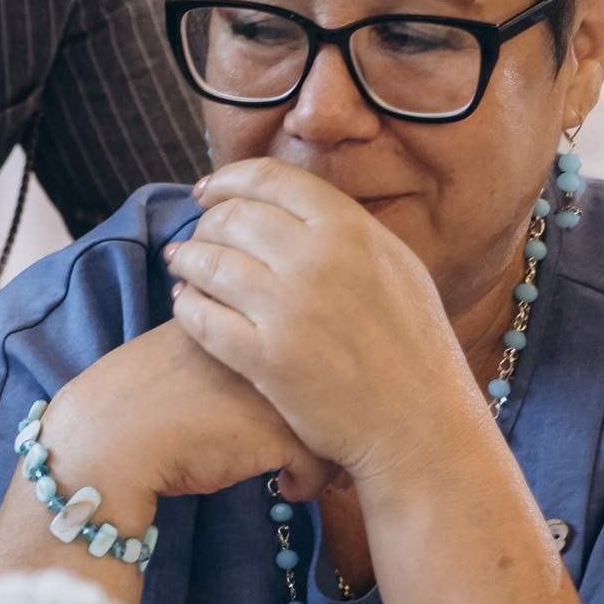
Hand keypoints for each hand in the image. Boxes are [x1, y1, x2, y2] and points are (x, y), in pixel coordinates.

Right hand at [0, 318, 334, 599]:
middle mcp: (261, 343)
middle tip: (330, 437)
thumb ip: (217, 347)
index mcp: (234, 316)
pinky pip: (320, 460)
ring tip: (321, 473)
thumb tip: (246, 371)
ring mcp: (272, 385)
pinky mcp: (275, 429)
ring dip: (328, 449)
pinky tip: (288, 489)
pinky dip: (310, 481)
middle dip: (330, 411)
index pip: (296, 334)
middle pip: (323, 372)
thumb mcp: (178, 355)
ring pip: (330, 416)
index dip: (307, 372)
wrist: (104, 441)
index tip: (306, 401)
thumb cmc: (131, 405)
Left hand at [162, 158, 481, 484]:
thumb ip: (345, 232)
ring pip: (208, 263)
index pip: (270, 178)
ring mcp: (290, 310)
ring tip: (181, 266)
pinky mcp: (266, 359)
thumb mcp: (396, 267)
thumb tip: (292, 204)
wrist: (421, 425)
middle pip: (232, 216)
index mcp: (352, 229)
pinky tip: (186, 305)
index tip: (207, 192)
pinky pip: (201, 318)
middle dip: (205, 224)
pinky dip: (186, 306)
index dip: (227, 180)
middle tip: (196, 238)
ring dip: (186, 260)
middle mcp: (318, 260)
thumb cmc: (414, 348)